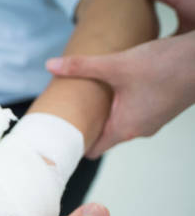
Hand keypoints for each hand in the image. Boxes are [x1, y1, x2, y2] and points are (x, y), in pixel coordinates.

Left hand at [46, 0, 194, 158]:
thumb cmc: (166, 66)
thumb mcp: (117, 65)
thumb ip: (82, 66)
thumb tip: (50, 65)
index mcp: (124, 128)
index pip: (91, 150)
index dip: (73, 145)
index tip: (56, 137)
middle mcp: (138, 130)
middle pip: (102, 136)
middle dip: (85, 126)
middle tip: (64, 113)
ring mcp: (151, 121)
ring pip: (118, 123)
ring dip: (104, 113)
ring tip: (85, 99)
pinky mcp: (161, 108)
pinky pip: (133, 113)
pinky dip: (120, 105)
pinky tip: (113, 89)